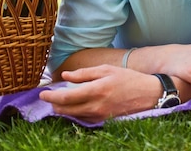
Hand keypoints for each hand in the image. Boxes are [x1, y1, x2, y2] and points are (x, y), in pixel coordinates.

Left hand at [39, 65, 161, 122]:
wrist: (148, 95)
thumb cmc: (128, 78)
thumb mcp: (107, 70)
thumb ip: (85, 73)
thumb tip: (65, 75)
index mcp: (96, 90)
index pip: (66, 97)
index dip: (51, 96)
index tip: (42, 93)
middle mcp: (95, 106)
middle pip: (65, 110)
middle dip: (55, 104)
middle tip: (50, 96)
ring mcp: (99, 116)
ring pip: (72, 116)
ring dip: (64, 109)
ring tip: (62, 100)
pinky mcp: (103, 121)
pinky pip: (82, 119)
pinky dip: (75, 112)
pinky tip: (76, 105)